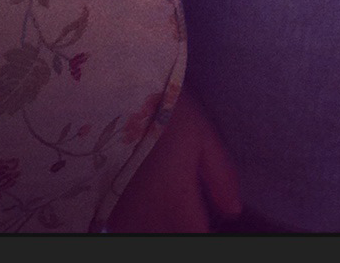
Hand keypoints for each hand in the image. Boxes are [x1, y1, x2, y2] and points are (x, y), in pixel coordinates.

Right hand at [107, 86, 241, 232]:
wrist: (113, 97)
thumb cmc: (165, 112)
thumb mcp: (203, 136)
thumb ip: (221, 176)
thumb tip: (234, 210)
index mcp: (177, 205)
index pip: (200, 240)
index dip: (210, 234)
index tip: (215, 222)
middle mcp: (149, 222)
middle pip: (175, 242)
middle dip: (188, 231)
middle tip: (197, 215)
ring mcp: (122, 221)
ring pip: (152, 240)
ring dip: (166, 231)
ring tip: (175, 212)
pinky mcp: (105, 212)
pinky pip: (128, 233)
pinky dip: (143, 228)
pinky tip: (151, 212)